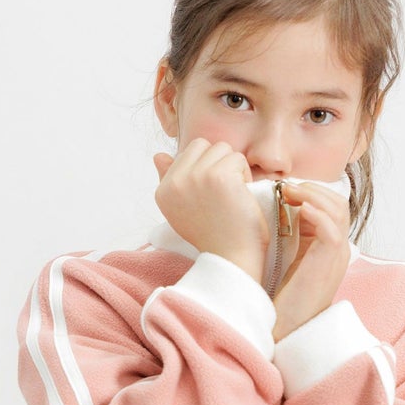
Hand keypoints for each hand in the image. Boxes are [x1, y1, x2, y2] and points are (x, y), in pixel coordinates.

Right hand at [153, 139, 268, 282]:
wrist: (230, 259)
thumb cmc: (212, 237)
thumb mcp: (181, 210)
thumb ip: (169, 180)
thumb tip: (158, 155)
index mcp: (164, 190)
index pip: (186, 153)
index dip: (205, 168)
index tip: (210, 195)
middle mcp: (176, 181)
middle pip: (203, 145)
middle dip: (219, 163)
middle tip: (224, 193)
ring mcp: (197, 176)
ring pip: (222, 149)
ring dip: (234, 169)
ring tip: (233, 195)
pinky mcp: (220, 176)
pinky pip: (238, 159)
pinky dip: (246, 176)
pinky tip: (241, 197)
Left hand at [272, 182, 350, 341]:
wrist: (287, 328)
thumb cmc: (283, 298)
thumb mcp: (288, 259)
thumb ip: (289, 235)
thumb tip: (274, 208)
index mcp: (329, 246)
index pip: (332, 206)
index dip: (311, 192)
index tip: (285, 189)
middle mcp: (337, 249)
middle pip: (339, 203)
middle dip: (313, 189)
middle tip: (287, 187)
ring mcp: (336, 256)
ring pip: (338, 210)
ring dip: (313, 196)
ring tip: (291, 193)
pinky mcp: (328, 263)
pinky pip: (331, 229)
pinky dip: (317, 214)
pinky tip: (299, 208)